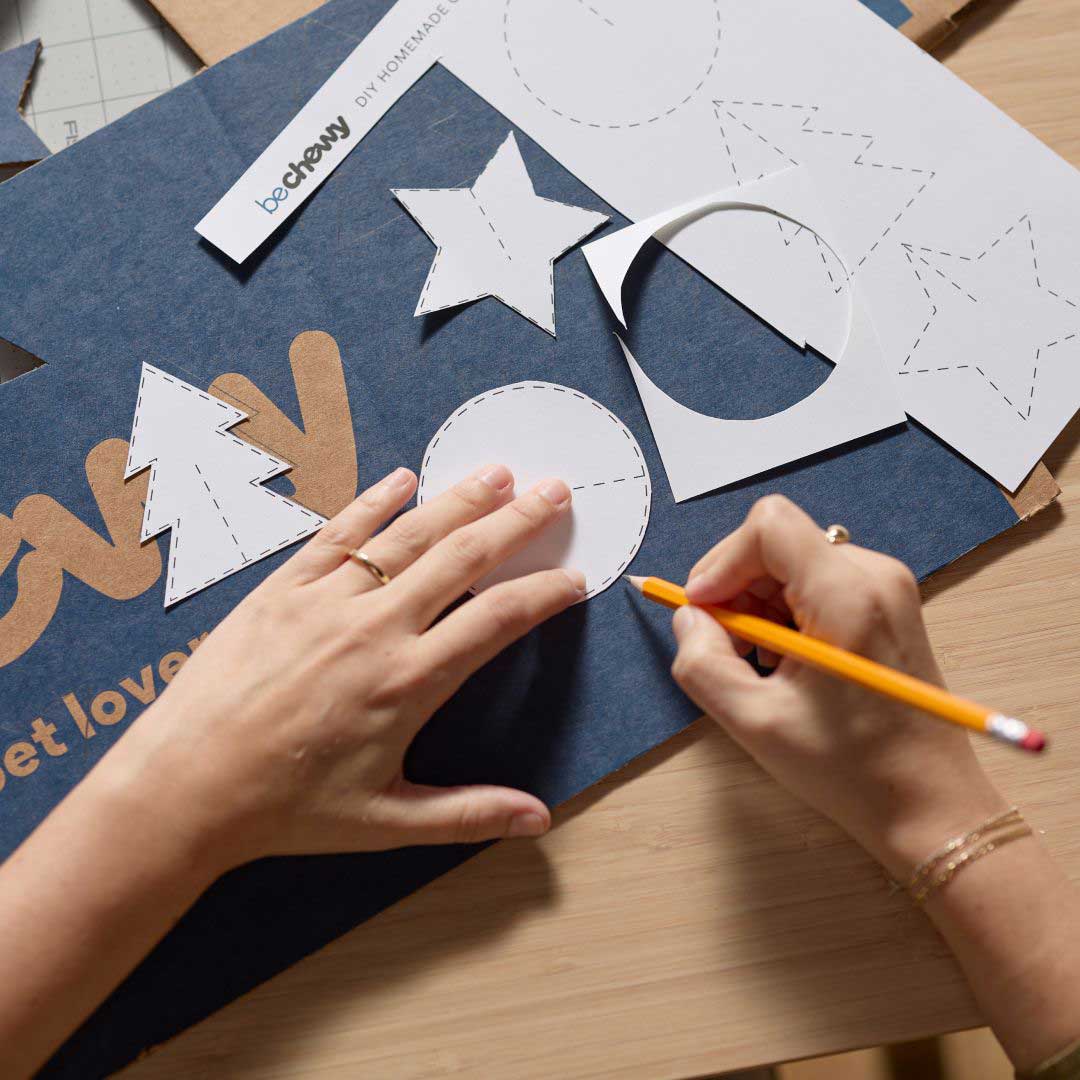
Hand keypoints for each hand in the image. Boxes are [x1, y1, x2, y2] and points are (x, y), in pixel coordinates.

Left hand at [111, 463, 583, 872]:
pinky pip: (337, 534)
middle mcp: (376, 628)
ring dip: (459, 500)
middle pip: (463, 558)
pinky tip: (403, 479)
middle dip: (517, 522)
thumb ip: (468, 813)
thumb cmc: (288, 810)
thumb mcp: (386, 822)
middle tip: (555, 491)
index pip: (498, 619)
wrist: (186, 786)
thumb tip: (540, 819)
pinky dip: (373, 502)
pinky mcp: (282, 589)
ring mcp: (326, 601)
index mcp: (409, 681)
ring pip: (408, 536)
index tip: (574, 577)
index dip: (544, 593)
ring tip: (498, 473)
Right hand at [669, 495, 1006, 878]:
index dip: (721, 562)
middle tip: (726, 647)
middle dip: (736, 588)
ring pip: (791, 562)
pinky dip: (785, 612)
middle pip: (777, 542)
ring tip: (761, 662)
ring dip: (758, 604)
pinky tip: (788, 661)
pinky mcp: (886, 603)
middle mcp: (874, 575)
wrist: (928, 803)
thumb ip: (701, 662)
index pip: (769, 526)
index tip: (704, 610)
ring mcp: (886, 586)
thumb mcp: (754, 722)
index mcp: (848, 596)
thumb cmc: (853, 769)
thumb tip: (688, 619)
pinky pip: (815, 581)